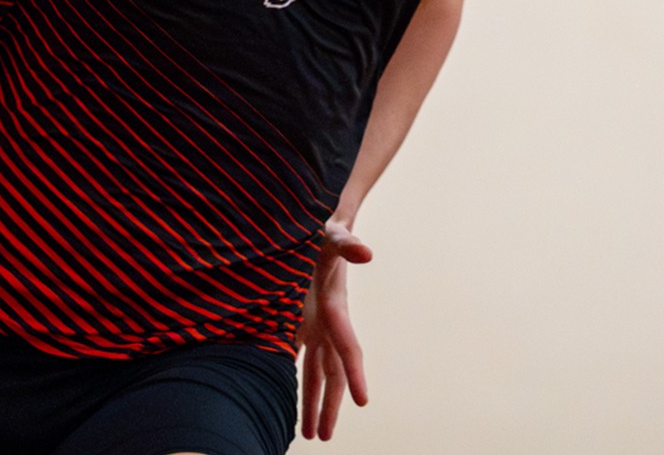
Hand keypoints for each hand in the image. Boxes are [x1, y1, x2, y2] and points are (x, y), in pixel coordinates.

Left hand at [297, 219, 374, 440]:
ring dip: (315, 402)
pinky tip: (297, 402)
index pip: (348, 348)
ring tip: (312, 434)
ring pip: (319, 372)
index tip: (363, 402)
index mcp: (336, 307)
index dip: (355, 375)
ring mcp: (317, 324)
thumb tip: (366, 252)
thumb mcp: (332, 233)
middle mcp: (330, 323)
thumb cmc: (324, 231)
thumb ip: (346, 242)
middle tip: (325, 436)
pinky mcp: (303, 321)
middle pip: (334, 372)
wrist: (321, 229)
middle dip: (331, 404)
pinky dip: (302, 381)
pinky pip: (304, 359)